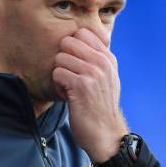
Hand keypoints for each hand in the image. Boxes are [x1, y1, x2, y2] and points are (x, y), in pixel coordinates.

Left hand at [52, 27, 128, 162]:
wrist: (106, 134)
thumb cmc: (101, 107)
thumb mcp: (108, 78)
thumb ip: (98, 59)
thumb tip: (80, 39)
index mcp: (108, 58)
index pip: (83, 32)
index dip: (72, 47)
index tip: (76, 63)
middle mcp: (102, 62)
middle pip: (68, 42)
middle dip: (64, 59)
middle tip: (70, 76)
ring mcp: (93, 73)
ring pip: (60, 58)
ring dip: (60, 75)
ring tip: (70, 88)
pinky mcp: (80, 85)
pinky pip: (57, 73)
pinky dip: (58, 87)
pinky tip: (68, 96)